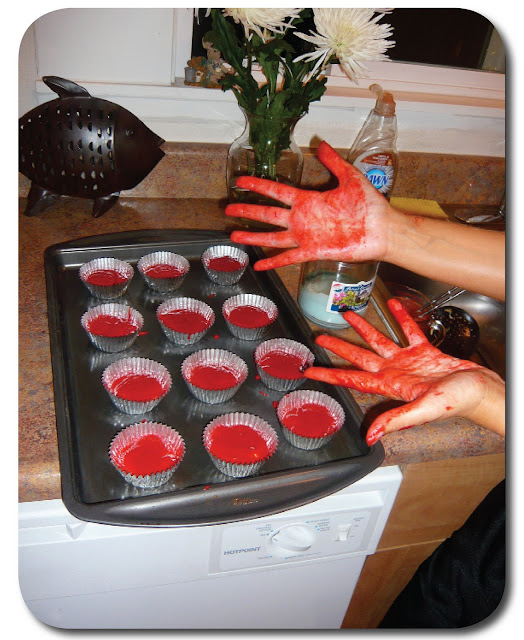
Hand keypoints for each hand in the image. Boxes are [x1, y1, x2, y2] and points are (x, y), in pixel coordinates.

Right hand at [225, 141, 390, 270]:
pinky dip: (274, 262)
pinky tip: (259, 266)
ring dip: (254, 237)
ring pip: (273, 237)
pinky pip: (289, 257)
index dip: (258, 186)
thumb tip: (320, 144)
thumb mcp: (349, 178)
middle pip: (268, 214)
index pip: (276, 191)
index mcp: (308, 200)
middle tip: (229, 209)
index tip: (241, 182)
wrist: (381, 230)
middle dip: (248, 211)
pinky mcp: (313, 252)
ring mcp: (306, 236)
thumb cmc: (368, 205)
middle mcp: (303, 218)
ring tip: (235, 236)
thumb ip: (333, 162)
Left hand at [304, 298, 504, 444]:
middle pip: (359, 358)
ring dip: (364, 328)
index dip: (329, 375)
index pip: (352, 380)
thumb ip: (396, 420)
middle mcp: (394, 373)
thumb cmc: (458, 402)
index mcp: (390, 386)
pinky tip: (392, 303)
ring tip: (349, 314)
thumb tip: (370, 436)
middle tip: (320, 337)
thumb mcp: (424, 411)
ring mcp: (409, 361)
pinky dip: (401, 318)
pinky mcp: (425, 351)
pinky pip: (409, 331)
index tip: (309, 371)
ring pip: (380, 341)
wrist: (481, 391)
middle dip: (339, 348)